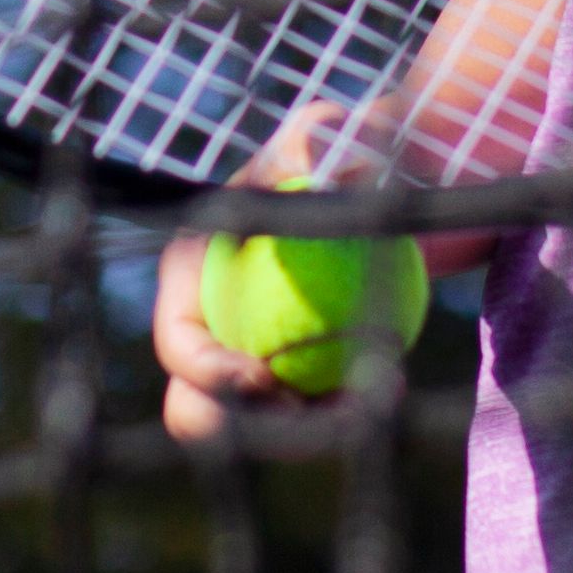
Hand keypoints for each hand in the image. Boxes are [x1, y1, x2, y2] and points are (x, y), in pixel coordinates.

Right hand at [152, 104, 362, 441]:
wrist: (394, 193)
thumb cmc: (350, 155)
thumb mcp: (330, 137)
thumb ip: (312, 144)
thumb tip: (305, 171)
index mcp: (192, 276)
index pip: (178, 343)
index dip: (208, 373)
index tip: (266, 378)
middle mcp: (211, 327)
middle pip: (198, 408)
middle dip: (243, 427)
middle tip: (306, 410)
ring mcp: (253, 359)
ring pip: (257, 429)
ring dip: (303, 435)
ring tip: (363, 405)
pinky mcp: (301, 378)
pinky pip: (310, 420)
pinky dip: (342, 419)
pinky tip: (387, 392)